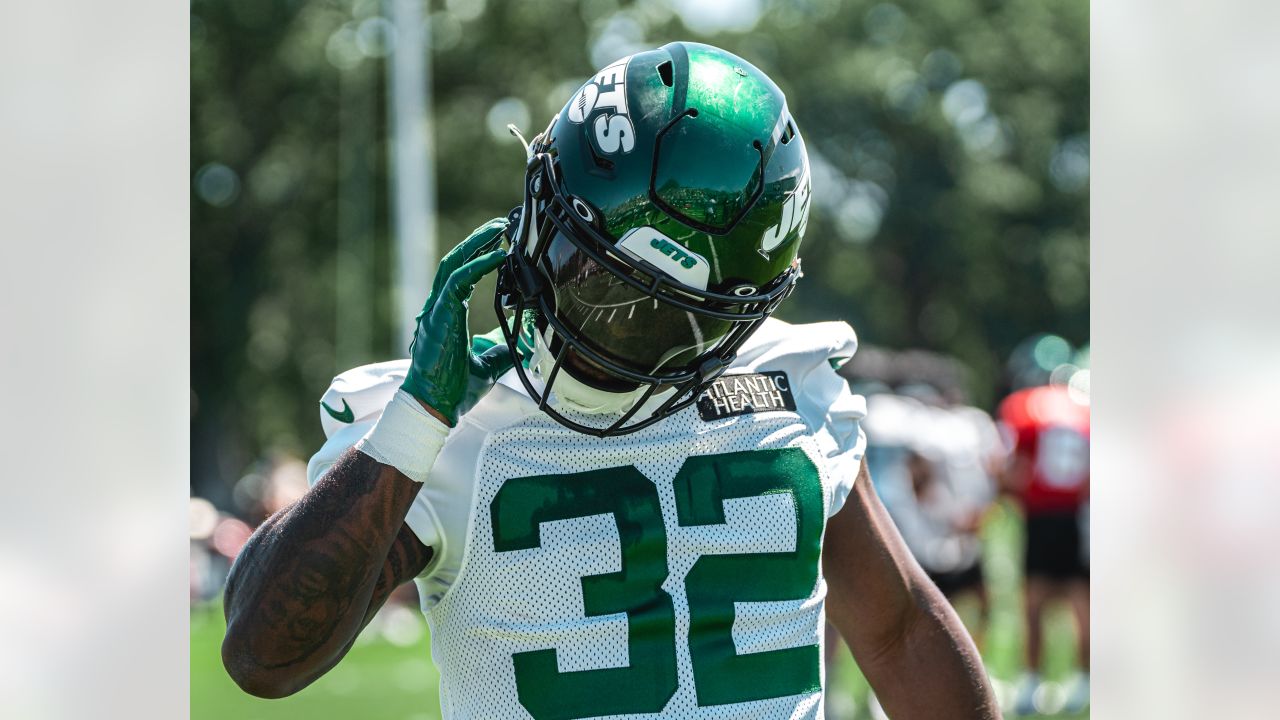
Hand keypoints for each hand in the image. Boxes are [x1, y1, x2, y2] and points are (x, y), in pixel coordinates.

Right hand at [401, 219, 512, 424]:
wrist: (434, 407)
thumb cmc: (455, 389)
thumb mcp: (489, 364)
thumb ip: (503, 347)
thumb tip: (527, 338)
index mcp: (446, 315)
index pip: (461, 275)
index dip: (478, 255)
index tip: (500, 242)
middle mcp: (438, 308)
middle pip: (455, 262)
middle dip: (478, 240)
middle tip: (503, 225)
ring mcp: (435, 311)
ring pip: (453, 264)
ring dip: (477, 244)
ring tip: (500, 229)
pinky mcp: (438, 317)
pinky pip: (457, 283)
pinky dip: (478, 266)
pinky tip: (498, 255)